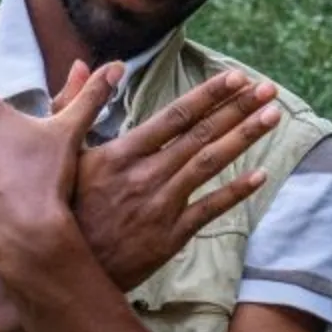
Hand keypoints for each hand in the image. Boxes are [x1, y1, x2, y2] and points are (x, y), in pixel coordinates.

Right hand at [73, 68, 282, 291]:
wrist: (60, 268)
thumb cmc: (59, 205)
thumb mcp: (60, 151)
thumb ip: (74, 103)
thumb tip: (80, 63)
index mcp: (121, 152)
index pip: (175, 115)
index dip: (209, 94)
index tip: (236, 77)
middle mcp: (145, 175)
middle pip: (201, 134)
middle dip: (237, 109)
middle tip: (267, 89)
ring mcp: (160, 205)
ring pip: (210, 165)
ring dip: (244, 138)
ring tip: (272, 116)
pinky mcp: (169, 236)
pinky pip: (209, 209)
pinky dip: (235, 192)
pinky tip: (260, 175)